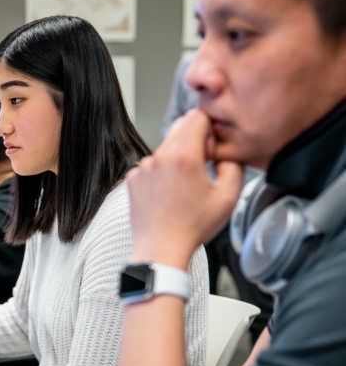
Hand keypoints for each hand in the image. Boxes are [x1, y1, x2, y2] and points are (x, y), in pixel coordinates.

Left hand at [126, 110, 243, 268]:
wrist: (161, 249)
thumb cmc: (193, 227)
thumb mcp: (229, 197)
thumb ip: (233, 165)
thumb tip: (223, 153)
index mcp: (183, 157)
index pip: (196, 116)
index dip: (209, 129)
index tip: (211, 150)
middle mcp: (158, 158)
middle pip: (179, 127)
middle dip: (194, 139)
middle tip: (201, 166)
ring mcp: (142, 168)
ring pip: (164, 147)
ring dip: (176, 158)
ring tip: (184, 187)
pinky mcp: (132, 179)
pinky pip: (151, 165)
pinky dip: (161, 173)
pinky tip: (168, 194)